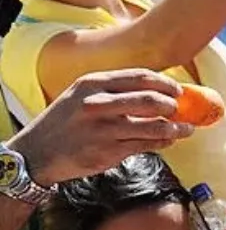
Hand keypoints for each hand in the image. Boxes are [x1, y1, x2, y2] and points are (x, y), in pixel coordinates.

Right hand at [9, 69, 193, 186]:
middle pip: (151, 99)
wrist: (37, 153)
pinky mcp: (108, 152)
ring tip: (184, 129)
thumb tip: (157, 90)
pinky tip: (169, 141)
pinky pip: (146, 145)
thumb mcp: (81, 95)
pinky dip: (163, 142)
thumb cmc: (65, 122)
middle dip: (173, 105)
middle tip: (180, 109)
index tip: (178, 90)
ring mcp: (103, 129)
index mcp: (92, 84)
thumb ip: (114, 90)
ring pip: (154, 126)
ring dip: (176, 128)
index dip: (165, 83)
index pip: (140, 76)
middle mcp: (97, 103)